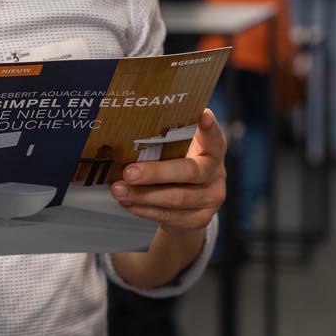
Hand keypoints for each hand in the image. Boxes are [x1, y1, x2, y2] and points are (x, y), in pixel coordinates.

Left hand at [110, 110, 227, 239]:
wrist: (188, 206)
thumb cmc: (178, 166)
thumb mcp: (179, 150)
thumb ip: (167, 140)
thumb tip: (128, 129)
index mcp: (213, 149)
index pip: (214, 137)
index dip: (209, 128)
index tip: (203, 116)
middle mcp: (216, 173)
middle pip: (189, 171)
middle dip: (155, 173)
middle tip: (129, 172)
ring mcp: (210, 199)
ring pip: (175, 198)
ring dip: (142, 195)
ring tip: (119, 189)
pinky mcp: (199, 220)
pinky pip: (169, 216)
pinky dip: (144, 209)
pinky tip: (128, 202)